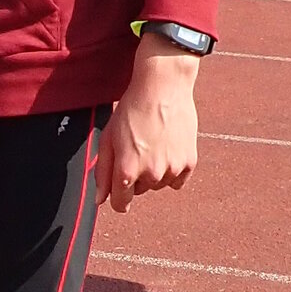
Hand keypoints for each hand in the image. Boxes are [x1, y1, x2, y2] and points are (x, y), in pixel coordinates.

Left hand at [94, 36, 200, 211]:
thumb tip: (100, 200)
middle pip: (139, 191)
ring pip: (159, 185)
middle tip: (137, 148)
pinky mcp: (190, 163)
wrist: (163, 88)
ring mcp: (172, 169)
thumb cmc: (132, 110)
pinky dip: (172, 170)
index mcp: (126, 170)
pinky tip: (167, 148)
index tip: (119, 193)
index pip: (120, 203)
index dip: (117, 199)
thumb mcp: (108, 139)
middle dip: (135, 176)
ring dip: (154, 173)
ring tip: (153, 145)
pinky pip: (177, 181)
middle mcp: (151, 174)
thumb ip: (103, 172)